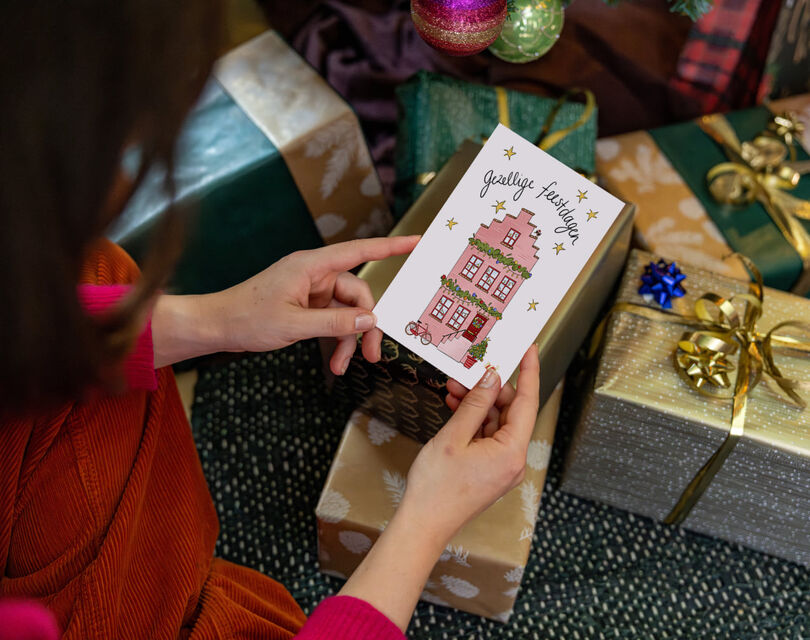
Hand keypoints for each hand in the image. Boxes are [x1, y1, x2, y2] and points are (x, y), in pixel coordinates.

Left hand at [151, 236, 418, 371]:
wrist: (216, 326)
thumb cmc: (247, 318)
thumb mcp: (295, 325)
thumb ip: (336, 323)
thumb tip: (370, 319)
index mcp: (312, 266)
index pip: (360, 251)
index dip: (391, 247)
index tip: (417, 242)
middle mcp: (315, 275)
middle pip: (357, 295)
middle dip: (365, 325)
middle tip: (371, 356)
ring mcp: (311, 291)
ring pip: (346, 312)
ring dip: (349, 339)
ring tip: (345, 367)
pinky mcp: (306, 306)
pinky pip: (332, 321)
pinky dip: (336, 340)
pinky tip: (335, 363)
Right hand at [400, 346, 540, 544]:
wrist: (424, 524)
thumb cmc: (437, 487)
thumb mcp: (454, 437)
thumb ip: (475, 403)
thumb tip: (492, 378)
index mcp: (512, 452)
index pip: (527, 402)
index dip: (529, 372)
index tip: (529, 349)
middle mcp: (513, 460)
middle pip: (510, 411)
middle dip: (488, 389)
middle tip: (467, 371)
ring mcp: (503, 466)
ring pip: (496, 422)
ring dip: (477, 403)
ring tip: (453, 389)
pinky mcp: (490, 470)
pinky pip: (488, 436)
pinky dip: (473, 420)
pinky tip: (456, 407)